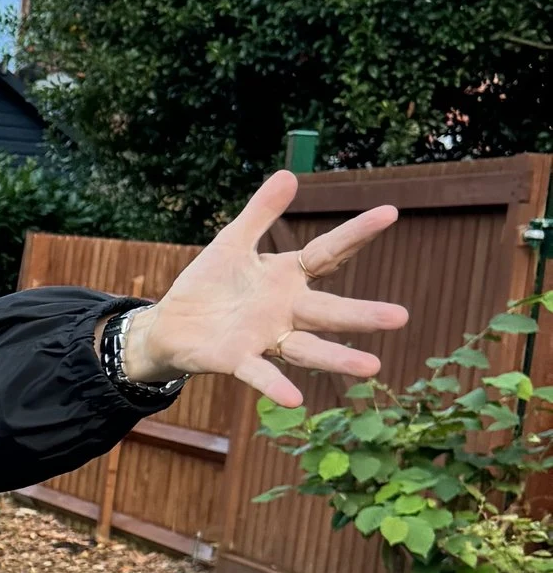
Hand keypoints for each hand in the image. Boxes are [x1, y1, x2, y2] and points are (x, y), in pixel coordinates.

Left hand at [117, 172, 408, 407]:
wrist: (171, 323)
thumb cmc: (210, 284)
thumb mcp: (233, 241)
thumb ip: (261, 212)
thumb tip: (289, 174)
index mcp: (287, 277)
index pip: (328, 253)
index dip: (356, 233)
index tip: (390, 212)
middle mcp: (285, 311)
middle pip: (329, 311)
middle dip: (363, 314)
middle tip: (402, 316)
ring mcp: (265, 338)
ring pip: (308, 349)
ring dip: (338, 357)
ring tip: (372, 366)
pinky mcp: (238, 359)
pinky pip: (260, 374)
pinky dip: (277, 386)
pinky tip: (295, 399)